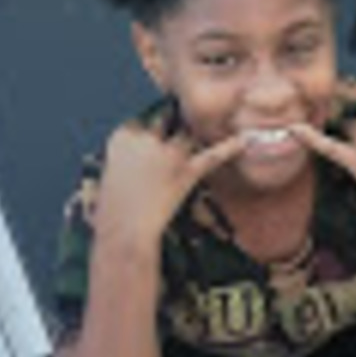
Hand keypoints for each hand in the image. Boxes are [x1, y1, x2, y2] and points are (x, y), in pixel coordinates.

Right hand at [94, 119, 244, 249]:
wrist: (123, 235)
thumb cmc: (113, 211)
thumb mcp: (111, 174)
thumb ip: (128, 157)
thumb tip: (145, 155)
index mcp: (121, 138)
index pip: (139, 121)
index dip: (146, 132)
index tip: (148, 140)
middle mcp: (145, 139)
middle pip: (164, 121)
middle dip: (167, 129)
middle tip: (166, 148)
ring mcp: (167, 154)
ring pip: (186, 136)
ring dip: (187, 143)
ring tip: (182, 157)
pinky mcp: (186, 172)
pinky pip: (212, 156)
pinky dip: (229, 148)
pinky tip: (244, 140)